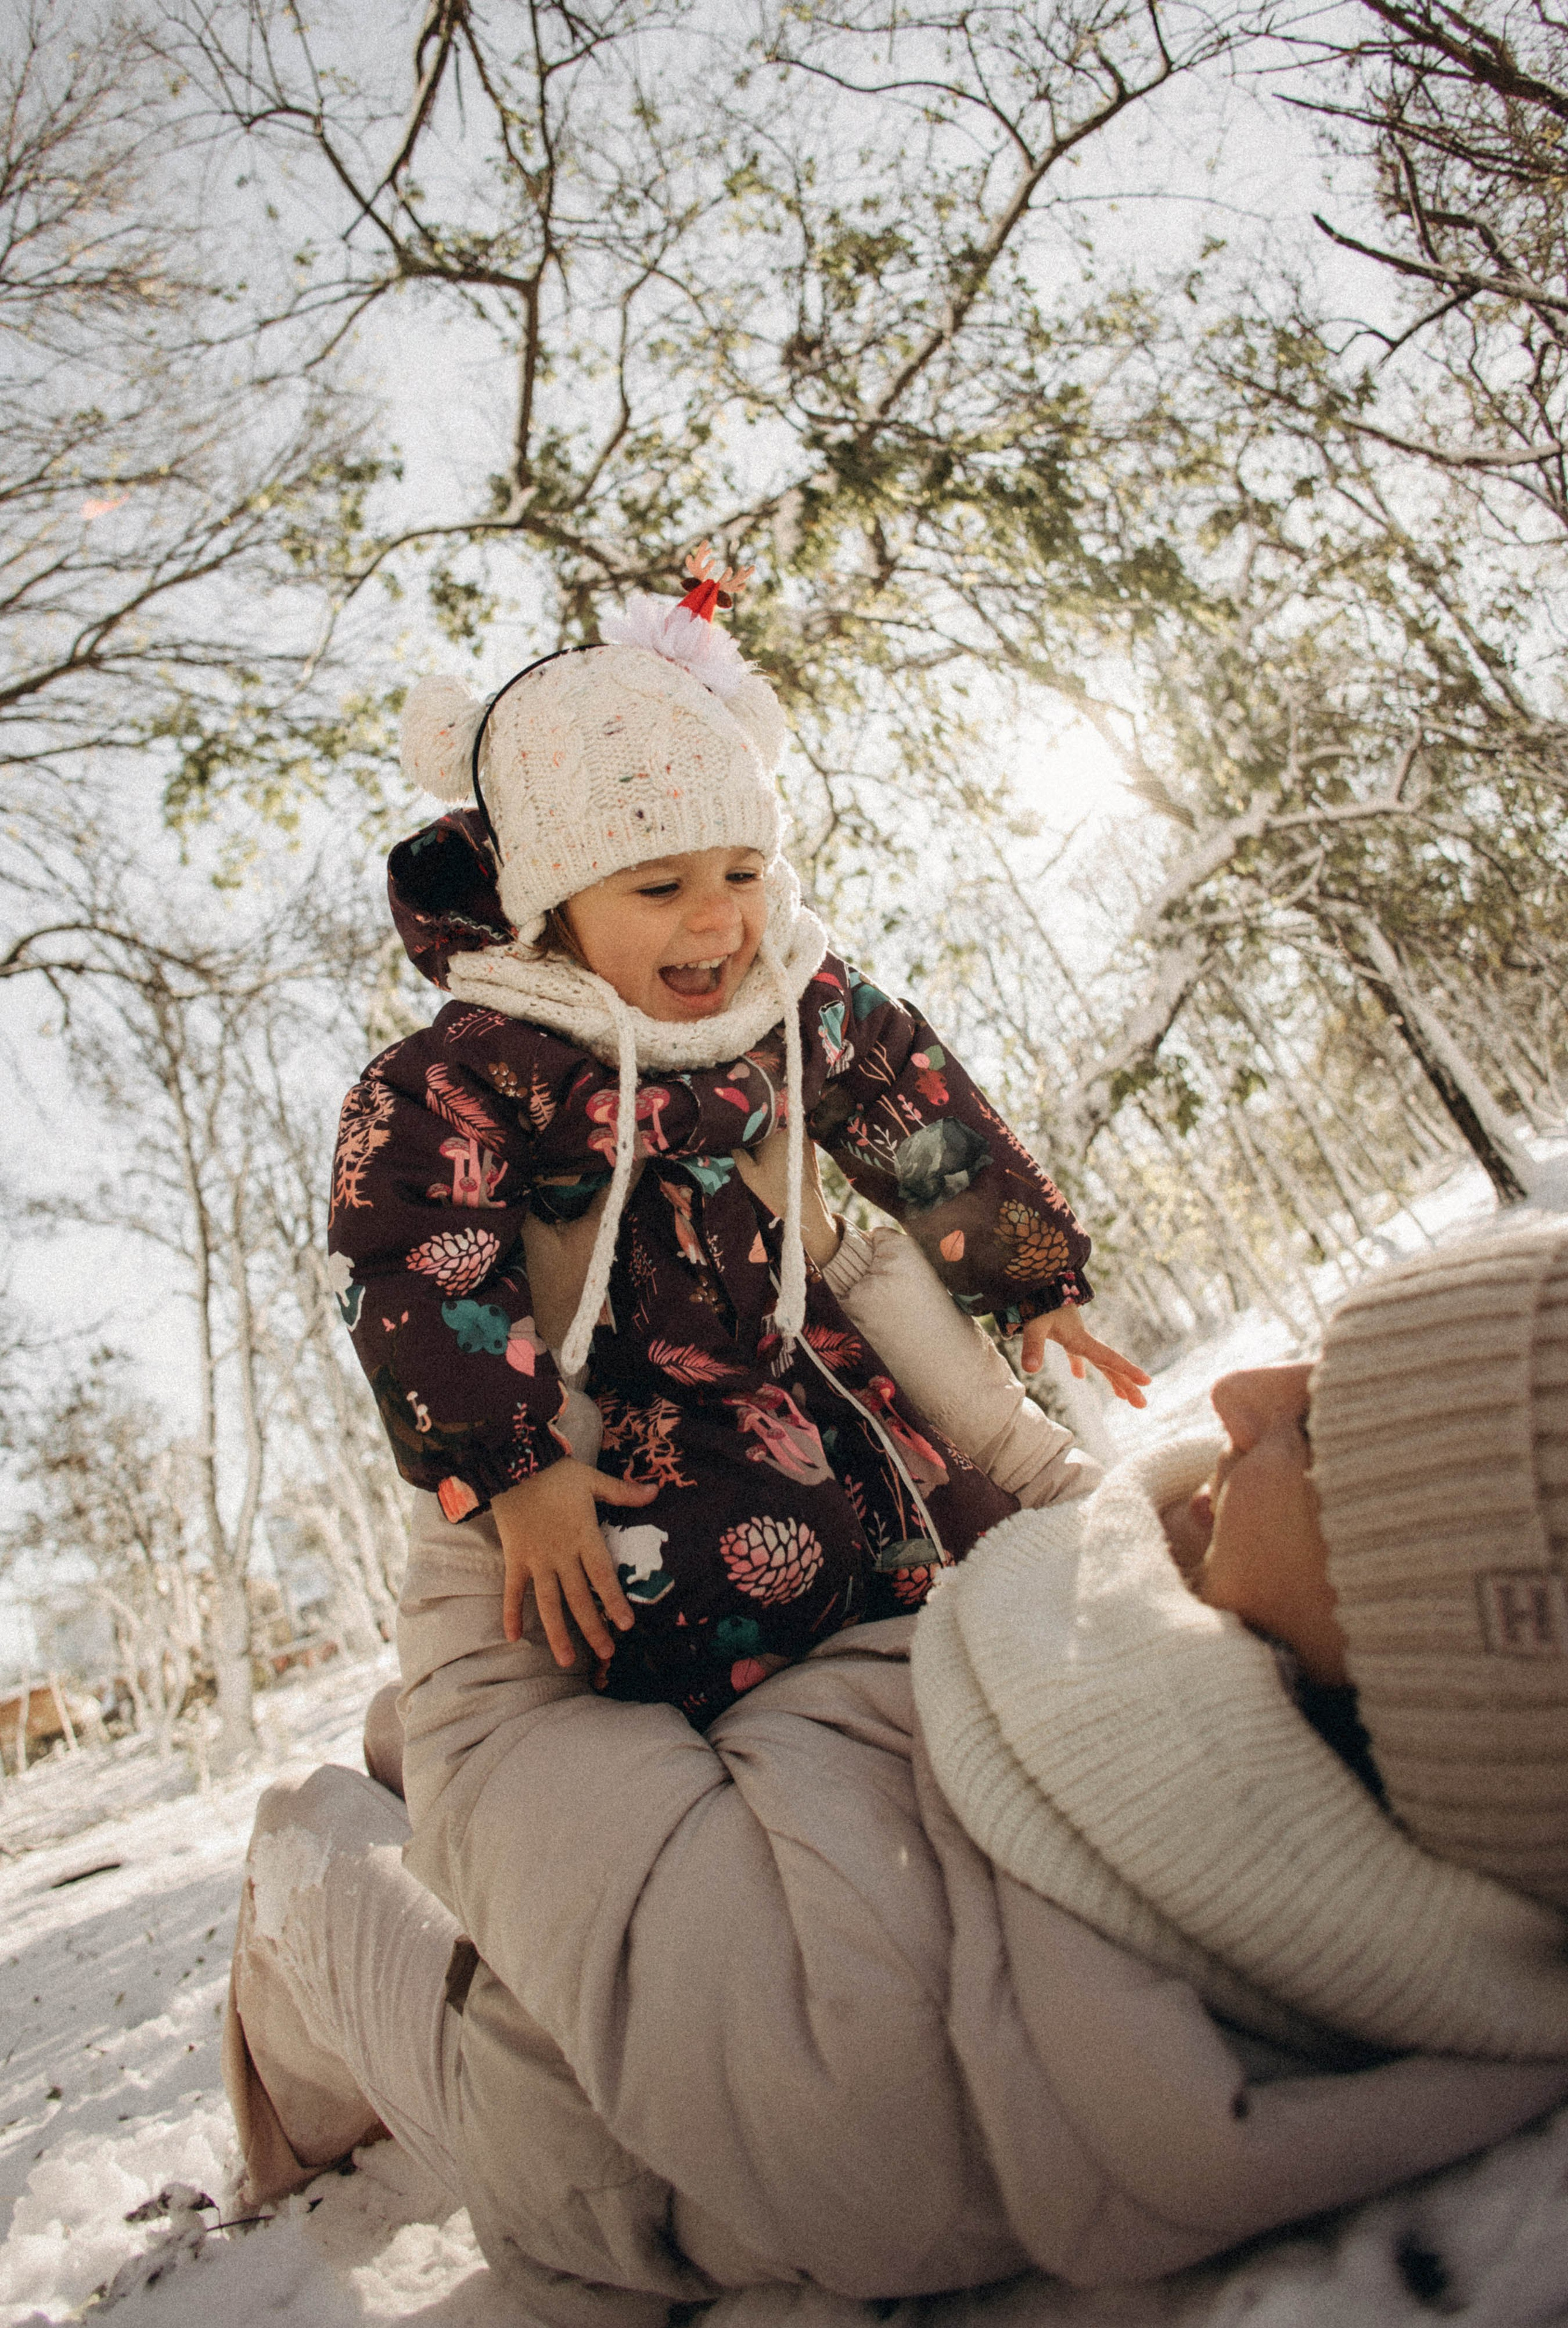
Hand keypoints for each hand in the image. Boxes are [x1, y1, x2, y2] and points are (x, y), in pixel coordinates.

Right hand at [491, 1460, 657, 1666]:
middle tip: (606, 1653)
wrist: (513, 1464)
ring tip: (567, 1660)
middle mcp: (561, 1554)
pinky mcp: (515, 1558)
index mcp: (584, 1537)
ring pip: (548, 1603)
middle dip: (593, 1627)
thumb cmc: (556, 1473)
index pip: (603, 1576)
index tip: (627, 1624)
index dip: (614, 1601)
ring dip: (557, 1633)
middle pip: (579, 1598)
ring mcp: (537, 1559)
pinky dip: (510, 1613)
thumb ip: (623, 1492)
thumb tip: (655, 1491)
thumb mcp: (592, 1479)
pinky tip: (512, 1638)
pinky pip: (512, 1591)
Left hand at [1020, 1305, 1150, 1407]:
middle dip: (1127, 1384)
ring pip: (1099, 1361)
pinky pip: (1079, 1354)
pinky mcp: (1066, 1334)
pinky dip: (1080, 1365)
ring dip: (1112, 1378)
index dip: (1127, 1370)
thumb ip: (1033, 1347)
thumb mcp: (1034, 1325)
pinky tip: (1079, 1376)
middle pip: (1110, 1365)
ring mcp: (1077, 1337)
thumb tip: (1031, 1371)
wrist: (1035, 1277)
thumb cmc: (1036, 1300)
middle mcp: (1083, 1339)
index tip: (1147, 1382)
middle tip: (1142, 1405)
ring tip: (1123, 1397)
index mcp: (1080, 1339)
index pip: (1108, 1358)